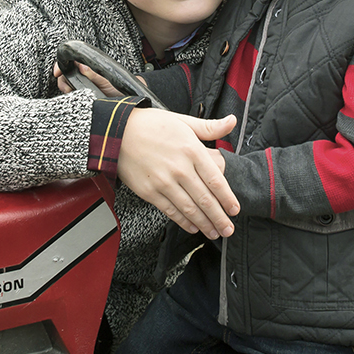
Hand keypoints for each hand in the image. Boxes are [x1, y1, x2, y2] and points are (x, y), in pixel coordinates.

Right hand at [54, 62, 124, 96]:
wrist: (124, 102)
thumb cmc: (118, 89)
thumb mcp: (106, 81)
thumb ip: (94, 74)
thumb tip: (82, 67)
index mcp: (89, 67)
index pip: (70, 61)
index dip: (61, 65)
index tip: (57, 72)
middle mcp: (84, 73)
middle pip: (65, 73)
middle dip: (63, 80)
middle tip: (67, 88)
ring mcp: (83, 83)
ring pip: (67, 83)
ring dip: (66, 88)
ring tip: (71, 92)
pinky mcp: (82, 94)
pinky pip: (71, 92)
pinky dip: (70, 94)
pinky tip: (74, 96)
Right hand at [117, 109, 239, 238]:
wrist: (117, 132)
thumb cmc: (151, 125)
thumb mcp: (183, 121)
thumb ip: (209, 127)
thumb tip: (231, 121)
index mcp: (192, 150)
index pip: (216, 180)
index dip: (227, 198)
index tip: (235, 209)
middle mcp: (180, 169)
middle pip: (205, 199)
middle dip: (219, 218)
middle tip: (229, 229)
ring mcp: (164, 182)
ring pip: (189, 209)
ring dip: (204, 224)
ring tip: (214, 233)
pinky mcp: (150, 192)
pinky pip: (170, 211)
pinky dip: (183, 222)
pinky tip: (192, 227)